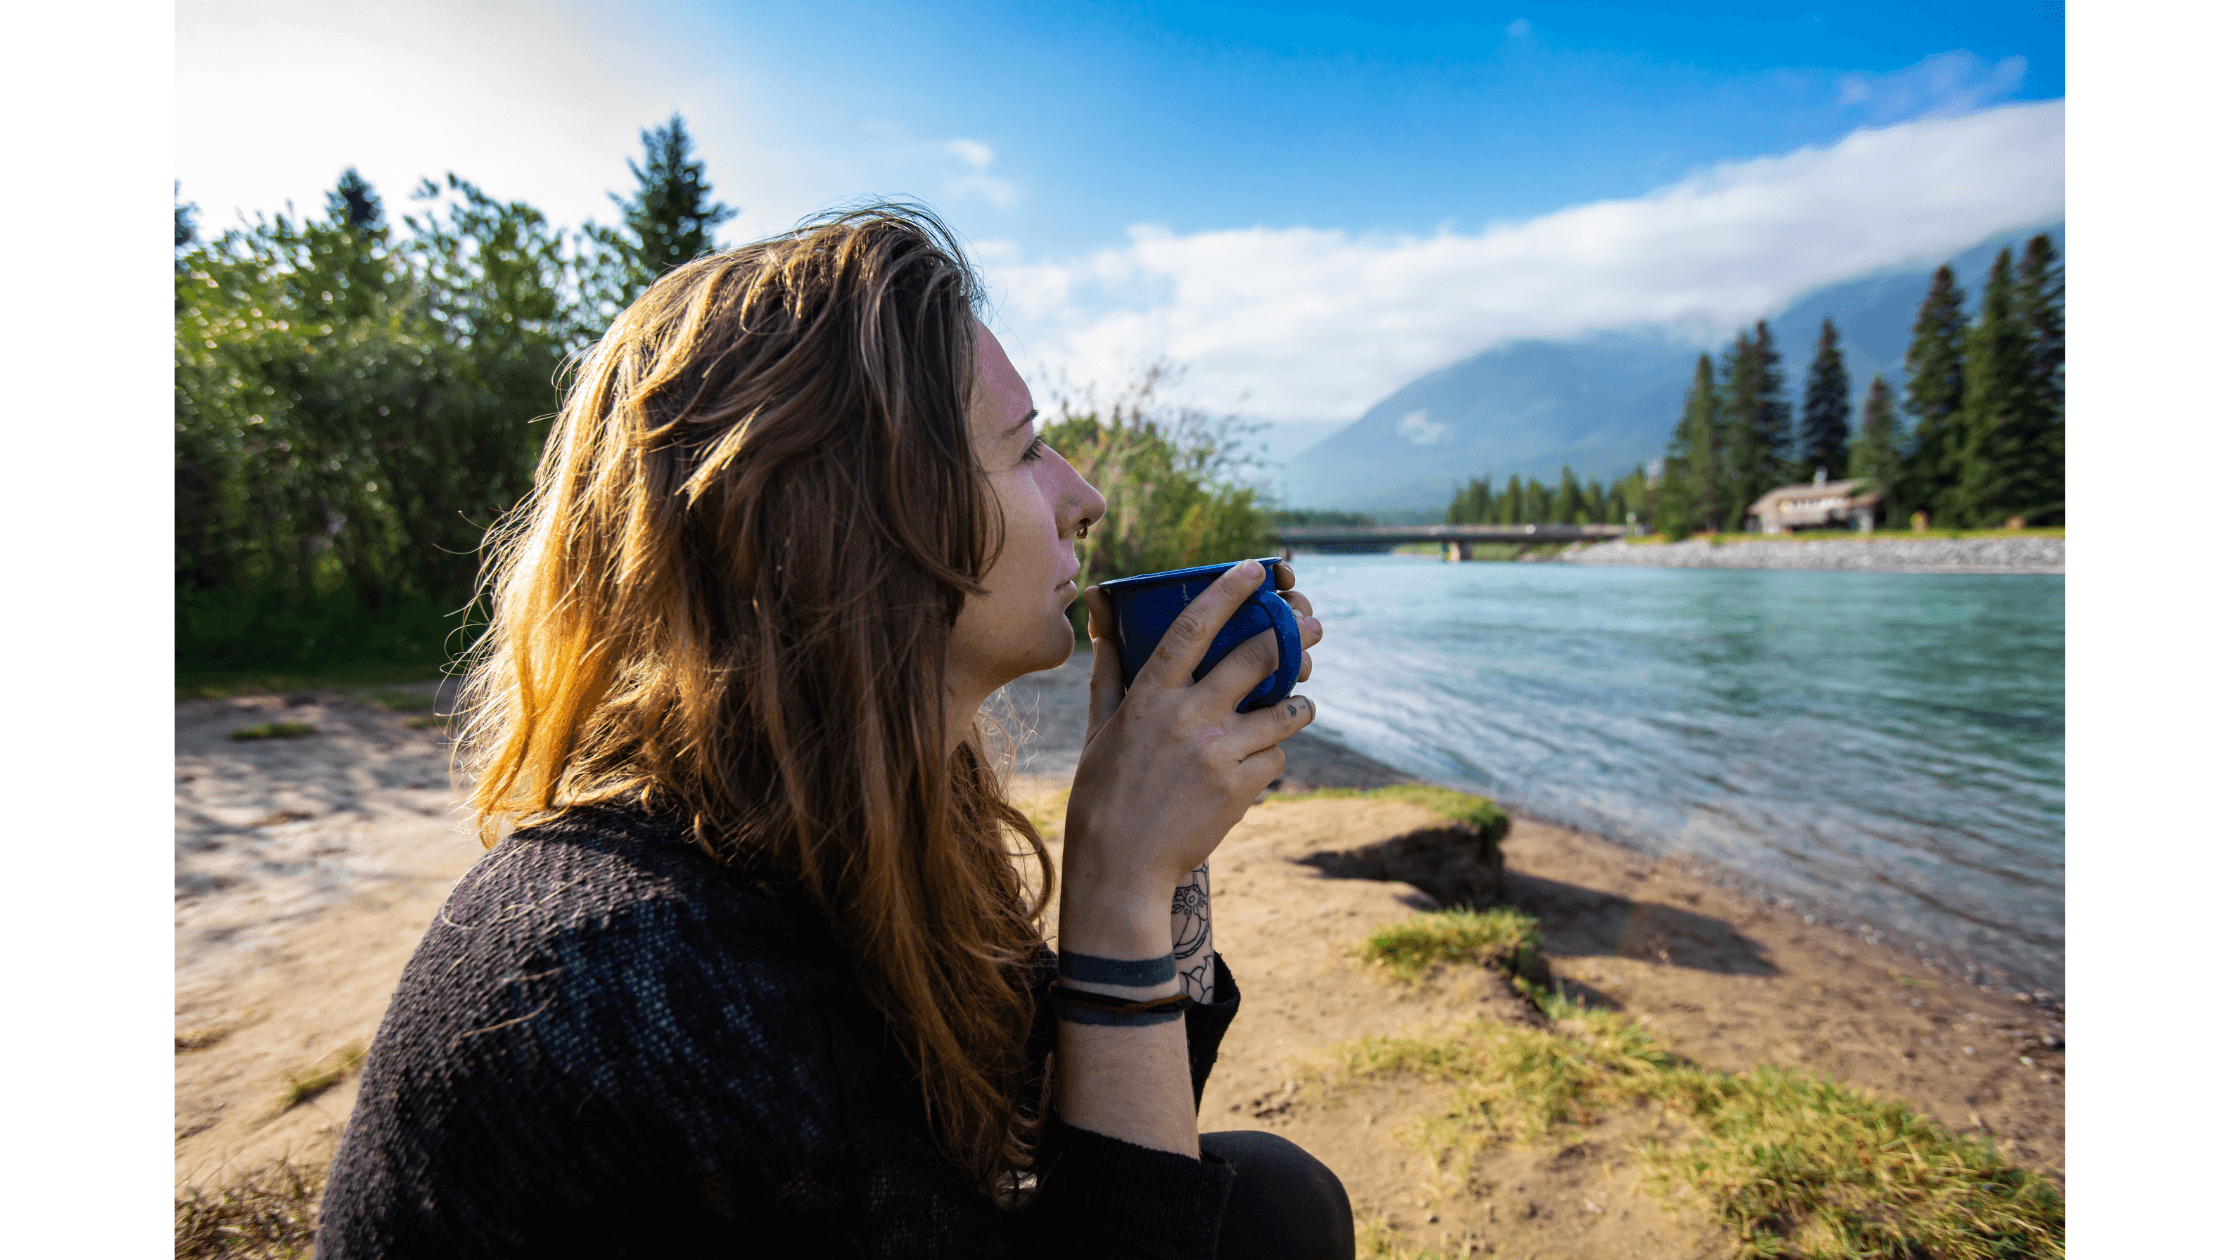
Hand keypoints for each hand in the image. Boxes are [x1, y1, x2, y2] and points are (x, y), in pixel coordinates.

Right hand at [1062, 560, 1323, 954]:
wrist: (1120, 866)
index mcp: (1150, 696)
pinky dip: (1274, 754)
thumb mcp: (1099, 730)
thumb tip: (1103, 624)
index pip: (1194, 626)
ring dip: (1297, 703)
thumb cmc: (1102, 796)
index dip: (1229, 591)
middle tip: (1312, 626)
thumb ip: (1110, 674)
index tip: (1256, 569)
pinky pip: (1276, 757)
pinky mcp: (1241, 789)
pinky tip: (1261, 760)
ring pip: (1283, 710)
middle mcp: (1189, 717)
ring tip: (1298, 704)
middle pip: (1258, 657)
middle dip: (1293, 636)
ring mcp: (1219, 753)